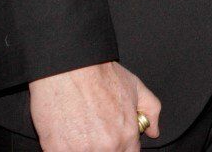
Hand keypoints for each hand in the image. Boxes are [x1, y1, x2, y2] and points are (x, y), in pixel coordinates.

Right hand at [29, 61, 159, 150]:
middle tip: (94, 131)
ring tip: (80, 130)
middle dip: (103, 147)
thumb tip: (154, 130)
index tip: (114, 139)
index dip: (122, 146)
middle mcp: (107, 146)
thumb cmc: (100, 75)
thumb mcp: (136, 87)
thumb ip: (151, 111)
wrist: (70, 68)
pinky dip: (65, 147)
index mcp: (127, 134)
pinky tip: (66, 133)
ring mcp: (81, 150)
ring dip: (84, 147)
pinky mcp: (57, 149)